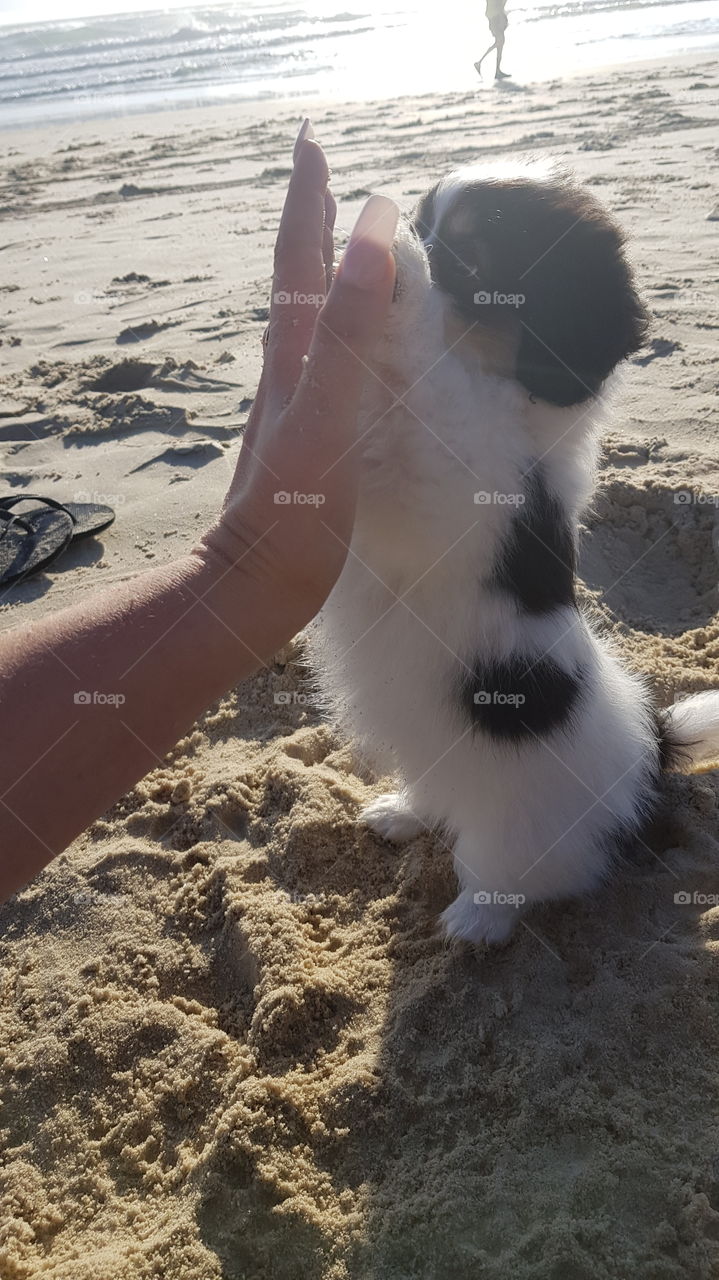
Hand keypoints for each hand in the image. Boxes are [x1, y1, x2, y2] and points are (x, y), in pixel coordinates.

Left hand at [199, 121, 397, 626]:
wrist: (254, 589)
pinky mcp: (308, 442)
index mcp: (293, 359)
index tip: (313, 144)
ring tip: (342, 241)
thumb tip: (374, 233)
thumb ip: (352, 332)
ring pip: (310, 321)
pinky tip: (348, 348)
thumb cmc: (293, 514)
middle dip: (313, 221)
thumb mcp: (328, 417)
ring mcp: (295, 409)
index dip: (309, 200)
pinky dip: (342, 332)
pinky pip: (327, 365)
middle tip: (323, 171)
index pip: (301, 260)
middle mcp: (288, 375)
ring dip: (324, 272)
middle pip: (301, 280)